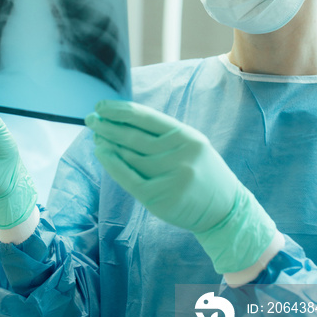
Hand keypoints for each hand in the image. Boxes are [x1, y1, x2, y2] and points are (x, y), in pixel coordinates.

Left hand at [85, 100, 238, 233]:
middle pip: (134, 136)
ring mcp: (171, 176)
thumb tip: (123, 122)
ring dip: (108, 144)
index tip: (101, 106)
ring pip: (130, 156)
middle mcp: (180, 154)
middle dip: (108, 126)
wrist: (225, 210)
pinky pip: (129, 178)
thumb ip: (162, 135)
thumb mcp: (190, 146)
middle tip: (90, 119)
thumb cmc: (202, 174)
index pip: (146, 117)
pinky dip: (112, 164)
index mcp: (187, 136)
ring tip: (96, 136)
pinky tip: (102, 153)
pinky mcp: (161, 197)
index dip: (121, 110)